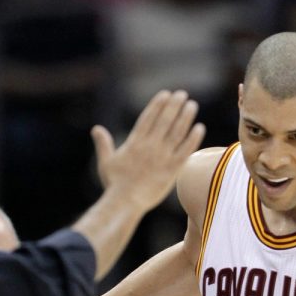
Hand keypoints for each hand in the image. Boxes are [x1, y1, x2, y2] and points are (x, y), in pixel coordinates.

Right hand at [91, 89, 204, 210]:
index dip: (158, 104)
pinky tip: (200, 128)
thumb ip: (103, 144)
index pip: (148, 117)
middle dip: (174, 105)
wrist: (125, 201)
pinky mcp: (172, 169)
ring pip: (177, 132)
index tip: (166, 94)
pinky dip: (193, 139)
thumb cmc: (114, 184)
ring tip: (192, 105)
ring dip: (185, 117)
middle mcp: (150, 146)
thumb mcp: (106, 161)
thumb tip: (96, 129)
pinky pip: (185, 151)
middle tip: (182, 94)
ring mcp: (162, 156)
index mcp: (135, 142)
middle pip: (165, 120)